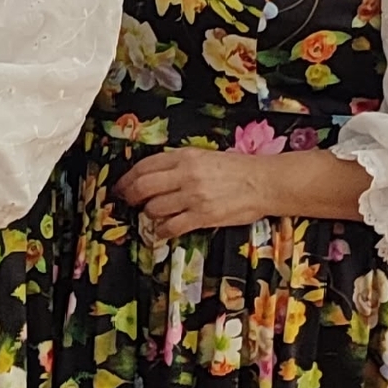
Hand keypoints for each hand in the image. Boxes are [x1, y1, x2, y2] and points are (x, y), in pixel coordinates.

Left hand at [112, 147, 271, 243]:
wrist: (265, 182)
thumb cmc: (237, 169)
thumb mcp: (204, 156)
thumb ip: (177, 163)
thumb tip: (152, 174)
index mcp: (185, 157)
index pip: (144, 167)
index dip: (127, 178)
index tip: (121, 186)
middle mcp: (186, 175)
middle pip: (142, 187)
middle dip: (130, 197)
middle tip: (129, 202)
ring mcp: (194, 197)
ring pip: (154, 208)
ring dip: (149, 214)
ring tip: (153, 214)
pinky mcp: (203, 216)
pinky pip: (171, 227)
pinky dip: (162, 231)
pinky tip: (163, 230)